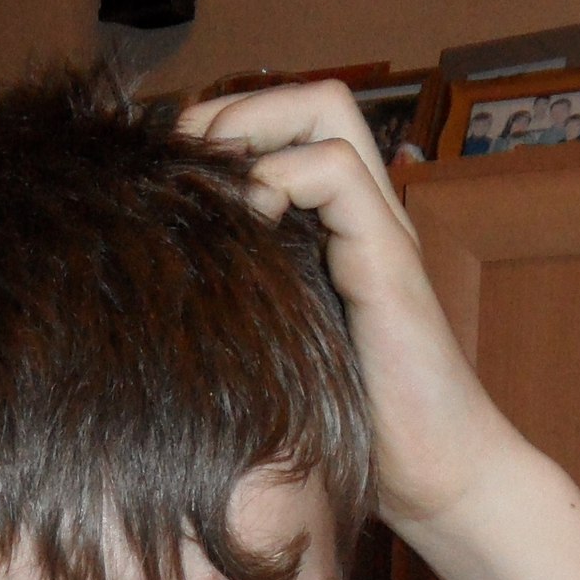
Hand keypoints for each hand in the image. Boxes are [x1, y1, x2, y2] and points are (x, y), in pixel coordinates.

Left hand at [176, 82, 519, 531]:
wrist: (434, 480)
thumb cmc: (345, 435)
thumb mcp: (267, 355)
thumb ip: (236, 305)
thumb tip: (146, 286)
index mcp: (333, 231)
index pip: (283, 126)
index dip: (221, 130)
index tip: (169, 178)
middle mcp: (361, 217)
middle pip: (310, 98)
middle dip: (235, 112)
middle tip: (186, 167)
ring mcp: (380, 231)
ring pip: (326, 111)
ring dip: (255, 130)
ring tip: (215, 191)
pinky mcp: (389, 260)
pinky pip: (338, 171)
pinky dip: (281, 179)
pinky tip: (250, 229)